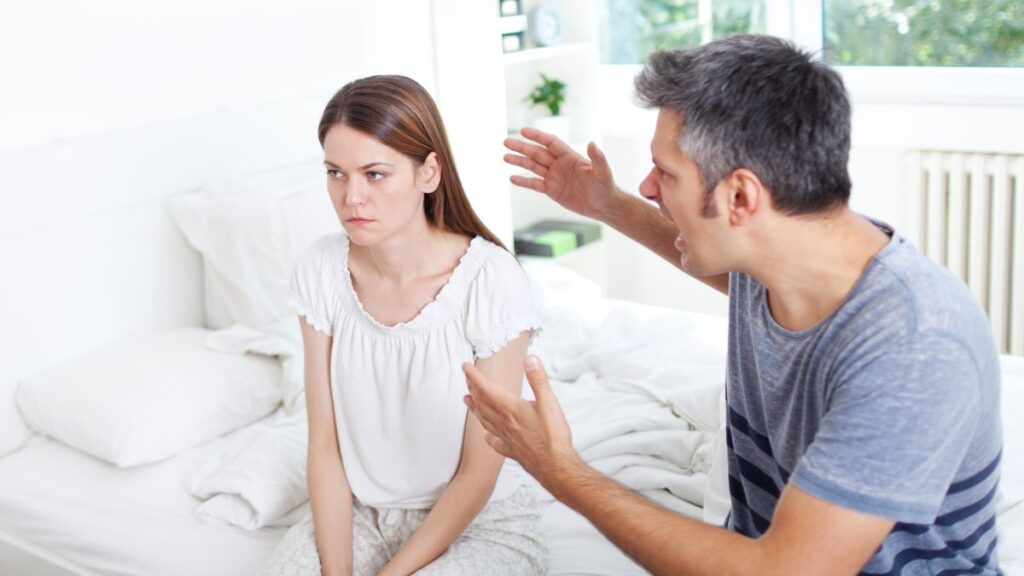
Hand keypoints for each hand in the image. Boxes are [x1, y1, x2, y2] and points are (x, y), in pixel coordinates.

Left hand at [462, 355, 582, 486]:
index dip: (474, 377)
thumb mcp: (549, 402)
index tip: (465, 367)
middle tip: (467, 378)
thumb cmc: (553, 436)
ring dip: (474, 408)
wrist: (555, 466)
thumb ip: (538, 379)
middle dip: (473, 388)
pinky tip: (487, 436)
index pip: (486, 389)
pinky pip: (495, 442)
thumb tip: (530, 359)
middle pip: (482, 403)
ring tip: (467, 400)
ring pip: (485, 420)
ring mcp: (506, 438)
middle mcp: (504, 423)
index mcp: (510, 409)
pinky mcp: (512, 450)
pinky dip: (489, 436)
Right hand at [504, 128, 620, 220]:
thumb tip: (592, 143)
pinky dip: (523, 181)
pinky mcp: (552, 190)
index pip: (551, 143)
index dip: (537, 136)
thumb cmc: (606, 187)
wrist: (604, 206)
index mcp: (570, 157)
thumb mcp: (603, 173)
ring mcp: (554, 177)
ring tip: (505, 156)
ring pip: (533, 166)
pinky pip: (535, 184)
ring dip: (519, 161)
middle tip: (506, 142)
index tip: (523, 130)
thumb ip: (598, 158)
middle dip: (522, 147)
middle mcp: (560, 164)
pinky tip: (512, 178)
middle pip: (537, 153)